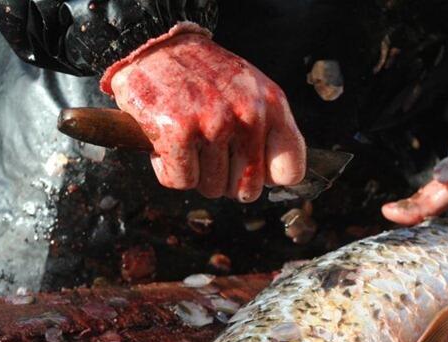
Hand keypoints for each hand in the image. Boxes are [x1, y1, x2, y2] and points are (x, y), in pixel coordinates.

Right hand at [108, 33, 305, 201]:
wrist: (158, 44)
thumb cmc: (206, 76)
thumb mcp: (251, 90)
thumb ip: (269, 128)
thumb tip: (272, 179)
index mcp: (272, 105)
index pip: (289, 172)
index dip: (267, 178)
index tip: (250, 168)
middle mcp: (248, 115)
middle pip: (248, 190)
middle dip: (227, 182)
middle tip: (211, 157)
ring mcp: (213, 124)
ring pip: (213, 188)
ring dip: (197, 174)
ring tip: (188, 142)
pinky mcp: (177, 132)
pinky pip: (180, 181)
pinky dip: (168, 170)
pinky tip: (167, 144)